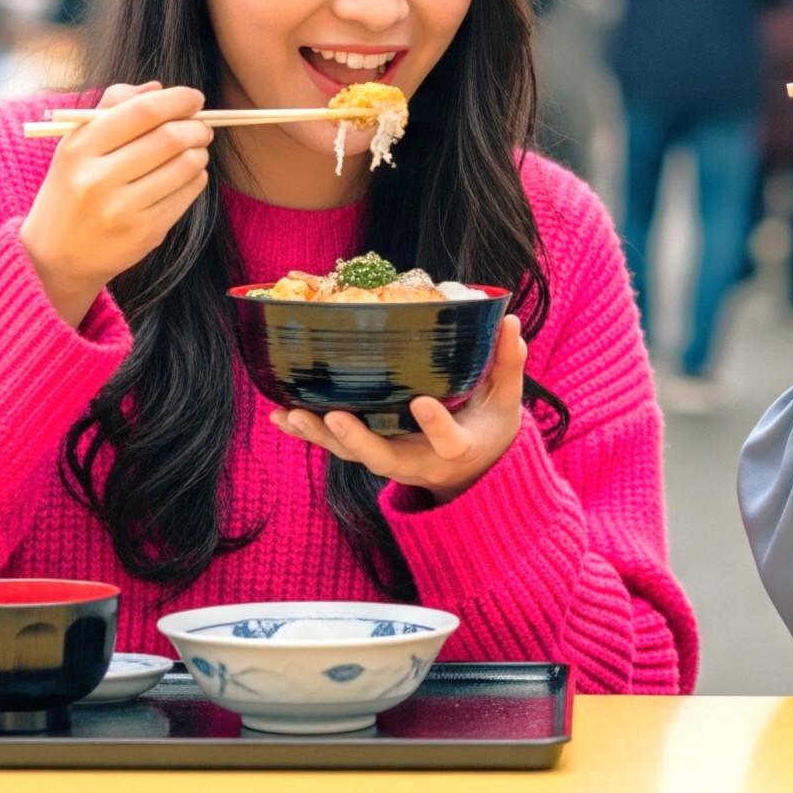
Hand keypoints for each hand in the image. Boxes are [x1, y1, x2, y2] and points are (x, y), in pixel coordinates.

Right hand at [20, 83, 211, 325]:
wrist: (56, 255)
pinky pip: (188, 194)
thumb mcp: (76, 143)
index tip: (193, 97)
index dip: (177, 100)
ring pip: (186, 166)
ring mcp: (123, 210)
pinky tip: (185, 175)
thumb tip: (157, 88)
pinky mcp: (145, 233)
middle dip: (196, 126)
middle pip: (170, 138)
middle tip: (201, 125)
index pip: (142, 112)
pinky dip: (196, 177)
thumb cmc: (72, 188)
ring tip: (194, 148)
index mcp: (80, 149)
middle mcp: (99, 180)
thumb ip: (112, 107)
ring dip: (199, 151)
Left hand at [271, 316, 528, 501]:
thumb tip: (512, 321)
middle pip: (384, 458)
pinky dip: (309, 432)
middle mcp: (418, 461)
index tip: (421, 402)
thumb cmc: (490, 429)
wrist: (473, 472)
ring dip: (320, 436)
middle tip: (336, 418)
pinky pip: (338, 446)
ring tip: (290, 415)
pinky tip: (280, 416)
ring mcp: (391, 460)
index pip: (447, 440)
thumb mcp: (506, 403)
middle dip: (358, 440)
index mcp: (457, 449)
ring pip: (352, 454)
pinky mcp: (371, 453)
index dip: (434, 425)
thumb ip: (508, 364)